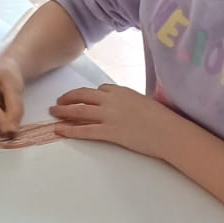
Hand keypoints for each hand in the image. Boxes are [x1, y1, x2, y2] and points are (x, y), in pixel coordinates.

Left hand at [51, 84, 176, 159]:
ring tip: (53, 114)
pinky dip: (70, 130)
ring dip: (63, 112)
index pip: (99, 89)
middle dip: (68, 98)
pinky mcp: (110, 132)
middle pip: (83, 95)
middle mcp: (111, 100)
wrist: (170, 132)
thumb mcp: (144, 103)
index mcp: (121, 91)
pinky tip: (60, 130)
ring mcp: (109, 115)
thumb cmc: (163, 120)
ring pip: (79, 111)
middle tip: (58, 102)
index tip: (83, 100)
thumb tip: (125, 108)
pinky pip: (85, 130)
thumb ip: (130, 102)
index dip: (89, 95)